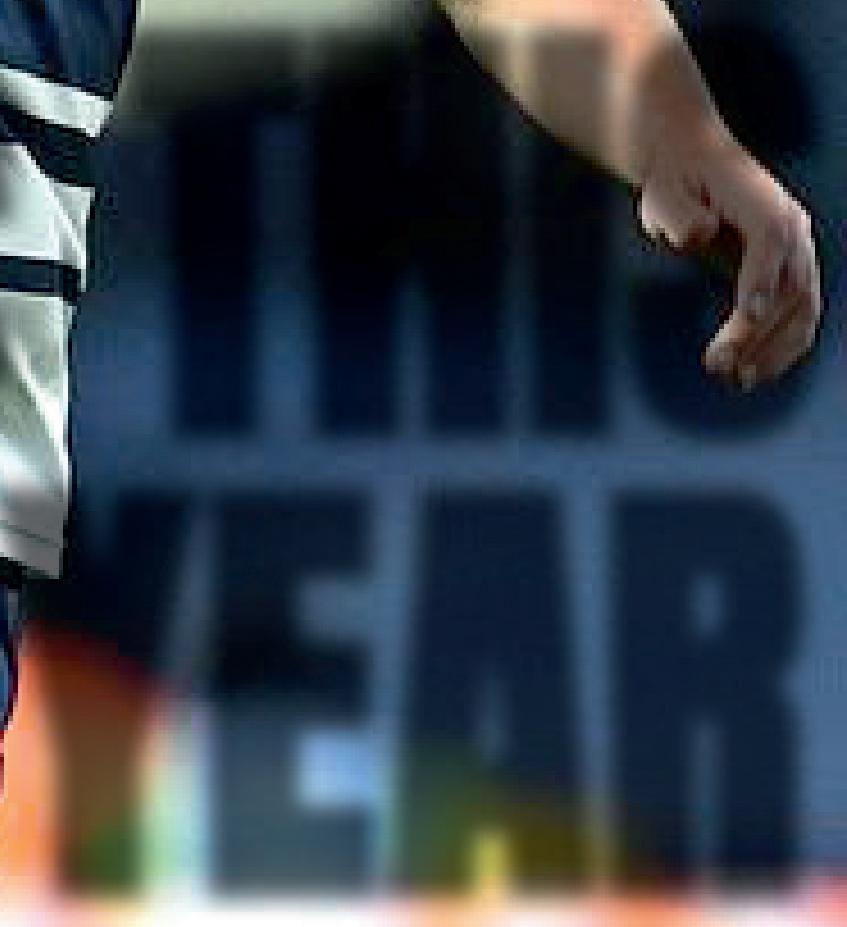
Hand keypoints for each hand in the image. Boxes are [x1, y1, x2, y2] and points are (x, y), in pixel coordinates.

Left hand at [637, 124, 821, 390]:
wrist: (695, 169)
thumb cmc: (673, 186)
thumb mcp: (663, 194)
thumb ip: (678, 215)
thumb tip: (698, 236)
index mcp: (762, 201)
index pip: (770, 239)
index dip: (761, 277)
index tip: (746, 315)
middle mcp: (791, 226)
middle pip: (789, 282)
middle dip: (758, 330)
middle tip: (717, 366)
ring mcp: (798, 252)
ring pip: (803, 307)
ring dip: (776, 348)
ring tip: (737, 380)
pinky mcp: (792, 275)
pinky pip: (800, 315)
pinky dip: (783, 347)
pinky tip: (753, 373)